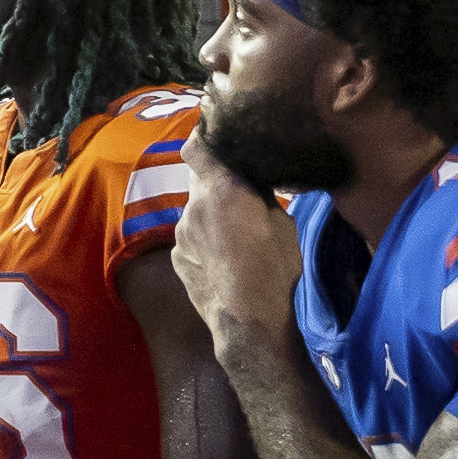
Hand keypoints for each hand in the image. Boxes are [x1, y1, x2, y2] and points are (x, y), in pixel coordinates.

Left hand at [170, 153, 302, 342]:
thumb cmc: (275, 266)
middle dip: (216, 185)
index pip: (197, 146)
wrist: (249, 319)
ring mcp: (180, 232)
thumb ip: (258, 193)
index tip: (214, 139)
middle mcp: (193, 204)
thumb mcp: (282, 221)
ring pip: (195, 212)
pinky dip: (203, 241)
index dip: (203, 139)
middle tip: (237, 199)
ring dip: (210, 216)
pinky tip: (222, 260)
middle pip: (199, 181)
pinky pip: (190, 238)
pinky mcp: (175, 256)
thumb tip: (250, 179)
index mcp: (221, 187)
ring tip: (234, 238)